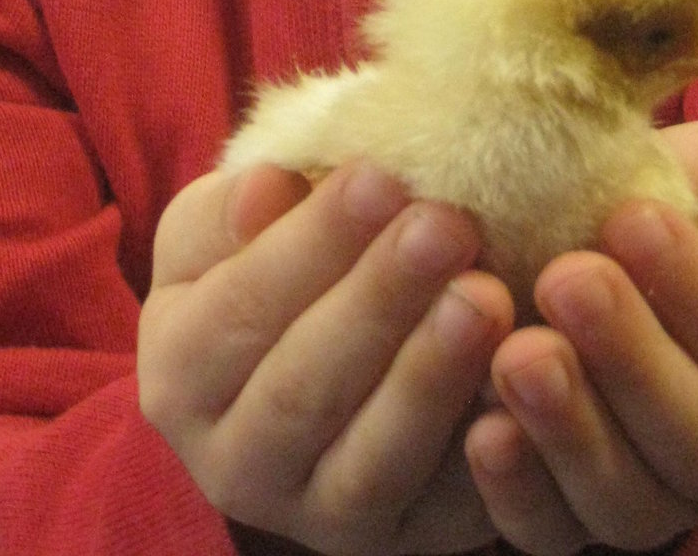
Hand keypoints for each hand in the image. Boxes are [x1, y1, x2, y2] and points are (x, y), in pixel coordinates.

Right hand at [138, 161, 513, 553]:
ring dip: (430, 375)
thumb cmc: (272, 266)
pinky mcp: (399, 542)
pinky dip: (483, 453)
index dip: (311, 244)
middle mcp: (233, 463)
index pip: (240, 308)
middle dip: (380, 301)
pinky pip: (442, 509)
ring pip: (370, 461)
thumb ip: (234, 210)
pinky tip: (518, 383)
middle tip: (447, 225)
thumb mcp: (227, 229)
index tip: (380, 177)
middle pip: (302, 388)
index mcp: (178, 372)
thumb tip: (266, 191)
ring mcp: (316, 517)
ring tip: (488, 294)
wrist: (316, 355)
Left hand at [465, 119, 697, 554]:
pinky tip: (482, 431)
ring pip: (630, 503)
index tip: (633, 218)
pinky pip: (556, 533)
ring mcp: (670, 501)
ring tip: (516, 351)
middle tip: (566, 278)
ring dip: (569, 431)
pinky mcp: (584, 517)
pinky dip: (518, 492)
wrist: (633, 228)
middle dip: (629, 361)